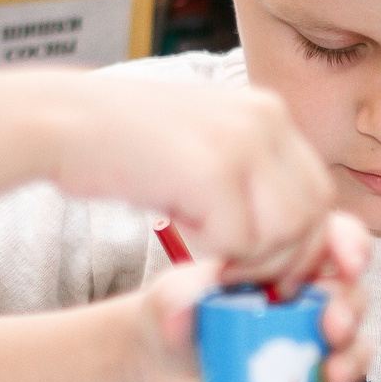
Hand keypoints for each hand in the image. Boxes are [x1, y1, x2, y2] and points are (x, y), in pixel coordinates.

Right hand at [47, 77, 332, 289]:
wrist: (63, 121)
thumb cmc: (125, 145)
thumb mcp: (204, 147)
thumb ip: (250, 178)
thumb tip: (296, 234)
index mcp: (267, 111)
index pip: (317, 191)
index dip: (299, 240)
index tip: (266, 267)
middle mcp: (265, 119)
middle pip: (311, 215)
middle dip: (281, 257)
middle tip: (236, 269)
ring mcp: (243, 141)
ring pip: (284, 233)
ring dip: (247, 258)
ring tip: (203, 244)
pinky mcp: (215, 170)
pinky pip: (240, 241)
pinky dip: (213, 253)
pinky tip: (182, 230)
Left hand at [136, 212, 373, 381]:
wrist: (162, 370)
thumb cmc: (175, 317)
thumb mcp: (170, 299)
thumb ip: (177, 299)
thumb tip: (182, 312)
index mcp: (288, 264)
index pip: (334, 241)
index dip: (351, 247)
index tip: (348, 264)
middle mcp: (312, 306)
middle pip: (352, 299)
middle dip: (349, 311)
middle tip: (331, 327)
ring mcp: (313, 355)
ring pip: (353, 355)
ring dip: (351, 365)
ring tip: (330, 380)